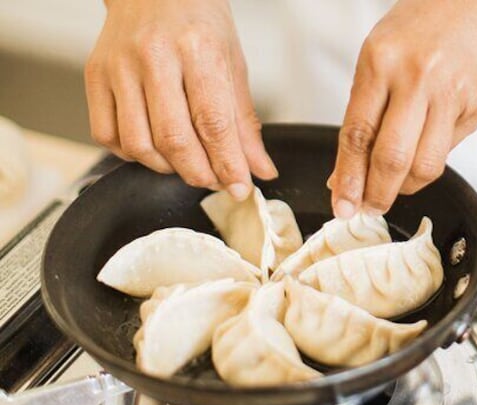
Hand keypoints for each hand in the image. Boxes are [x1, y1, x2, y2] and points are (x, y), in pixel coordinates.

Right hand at [85, 0, 276, 198]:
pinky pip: (108, 135)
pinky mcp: (95, 75)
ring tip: (185, 162)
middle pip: (174, 139)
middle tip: (214, 180)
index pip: (213, 123)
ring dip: (166, 168)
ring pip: (138, 144)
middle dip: (199, 173)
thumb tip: (260, 170)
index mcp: (197, 50)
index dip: (228, 165)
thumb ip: (244, 123)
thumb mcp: (233, 65)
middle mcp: (154, 57)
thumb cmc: (198, 22)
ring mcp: (119, 66)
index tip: (240, 188)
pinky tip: (153, 147)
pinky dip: (132, 154)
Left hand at [327, 0, 476, 217]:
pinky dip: (434, 156)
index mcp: (382, 62)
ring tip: (398, 186)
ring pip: (426, 165)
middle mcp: (417, 78)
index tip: (342, 204)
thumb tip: (346, 173)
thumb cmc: (423, 29)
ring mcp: (452, 93)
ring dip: (408, 187)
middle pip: (392, 158)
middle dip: (378, 194)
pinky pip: (451, 149)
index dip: (348, 178)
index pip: (358, 133)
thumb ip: (365, 115)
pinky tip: (430, 140)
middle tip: (370, 208)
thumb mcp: (379, 58)